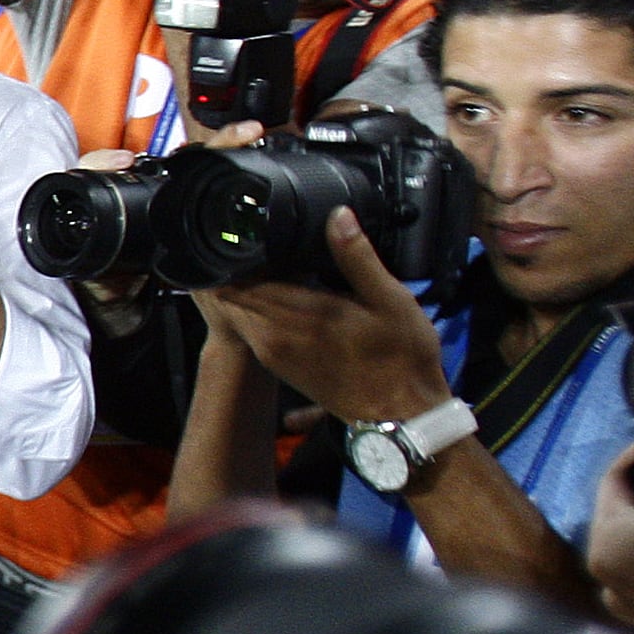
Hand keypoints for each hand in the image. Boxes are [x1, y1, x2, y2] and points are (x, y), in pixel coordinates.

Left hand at [203, 207, 451, 422]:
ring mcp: (273, 353)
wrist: (400, 417)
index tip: (250, 231)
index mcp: (298, 316)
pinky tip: (283, 292)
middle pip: (232, 293)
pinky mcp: (278, 364)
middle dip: (238, 266)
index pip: (240, 279)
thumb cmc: (401, 358)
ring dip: (247, 287)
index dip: (239, 253)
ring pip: (240, 310)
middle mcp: (274, 336)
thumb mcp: (390, 300)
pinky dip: (257, 308)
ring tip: (270, 262)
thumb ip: (356, 257)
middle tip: (258, 240)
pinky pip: (252, 327)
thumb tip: (337, 215)